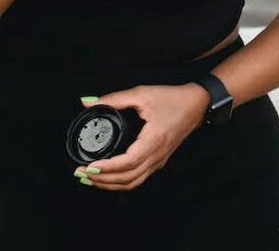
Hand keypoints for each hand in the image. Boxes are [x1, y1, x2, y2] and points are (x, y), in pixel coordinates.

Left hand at [74, 84, 209, 190]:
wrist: (197, 104)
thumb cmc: (172, 99)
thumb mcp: (142, 94)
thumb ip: (114, 99)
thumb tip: (89, 101)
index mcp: (153, 141)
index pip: (126, 163)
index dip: (106, 168)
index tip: (89, 166)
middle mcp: (156, 156)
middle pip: (127, 178)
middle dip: (102, 179)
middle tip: (81, 173)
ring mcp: (159, 161)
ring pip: (132, 182)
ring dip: (110, 184)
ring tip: (91, 178)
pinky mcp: (159, 160)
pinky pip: (138, 178)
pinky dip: (121, 182)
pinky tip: (109, 177)